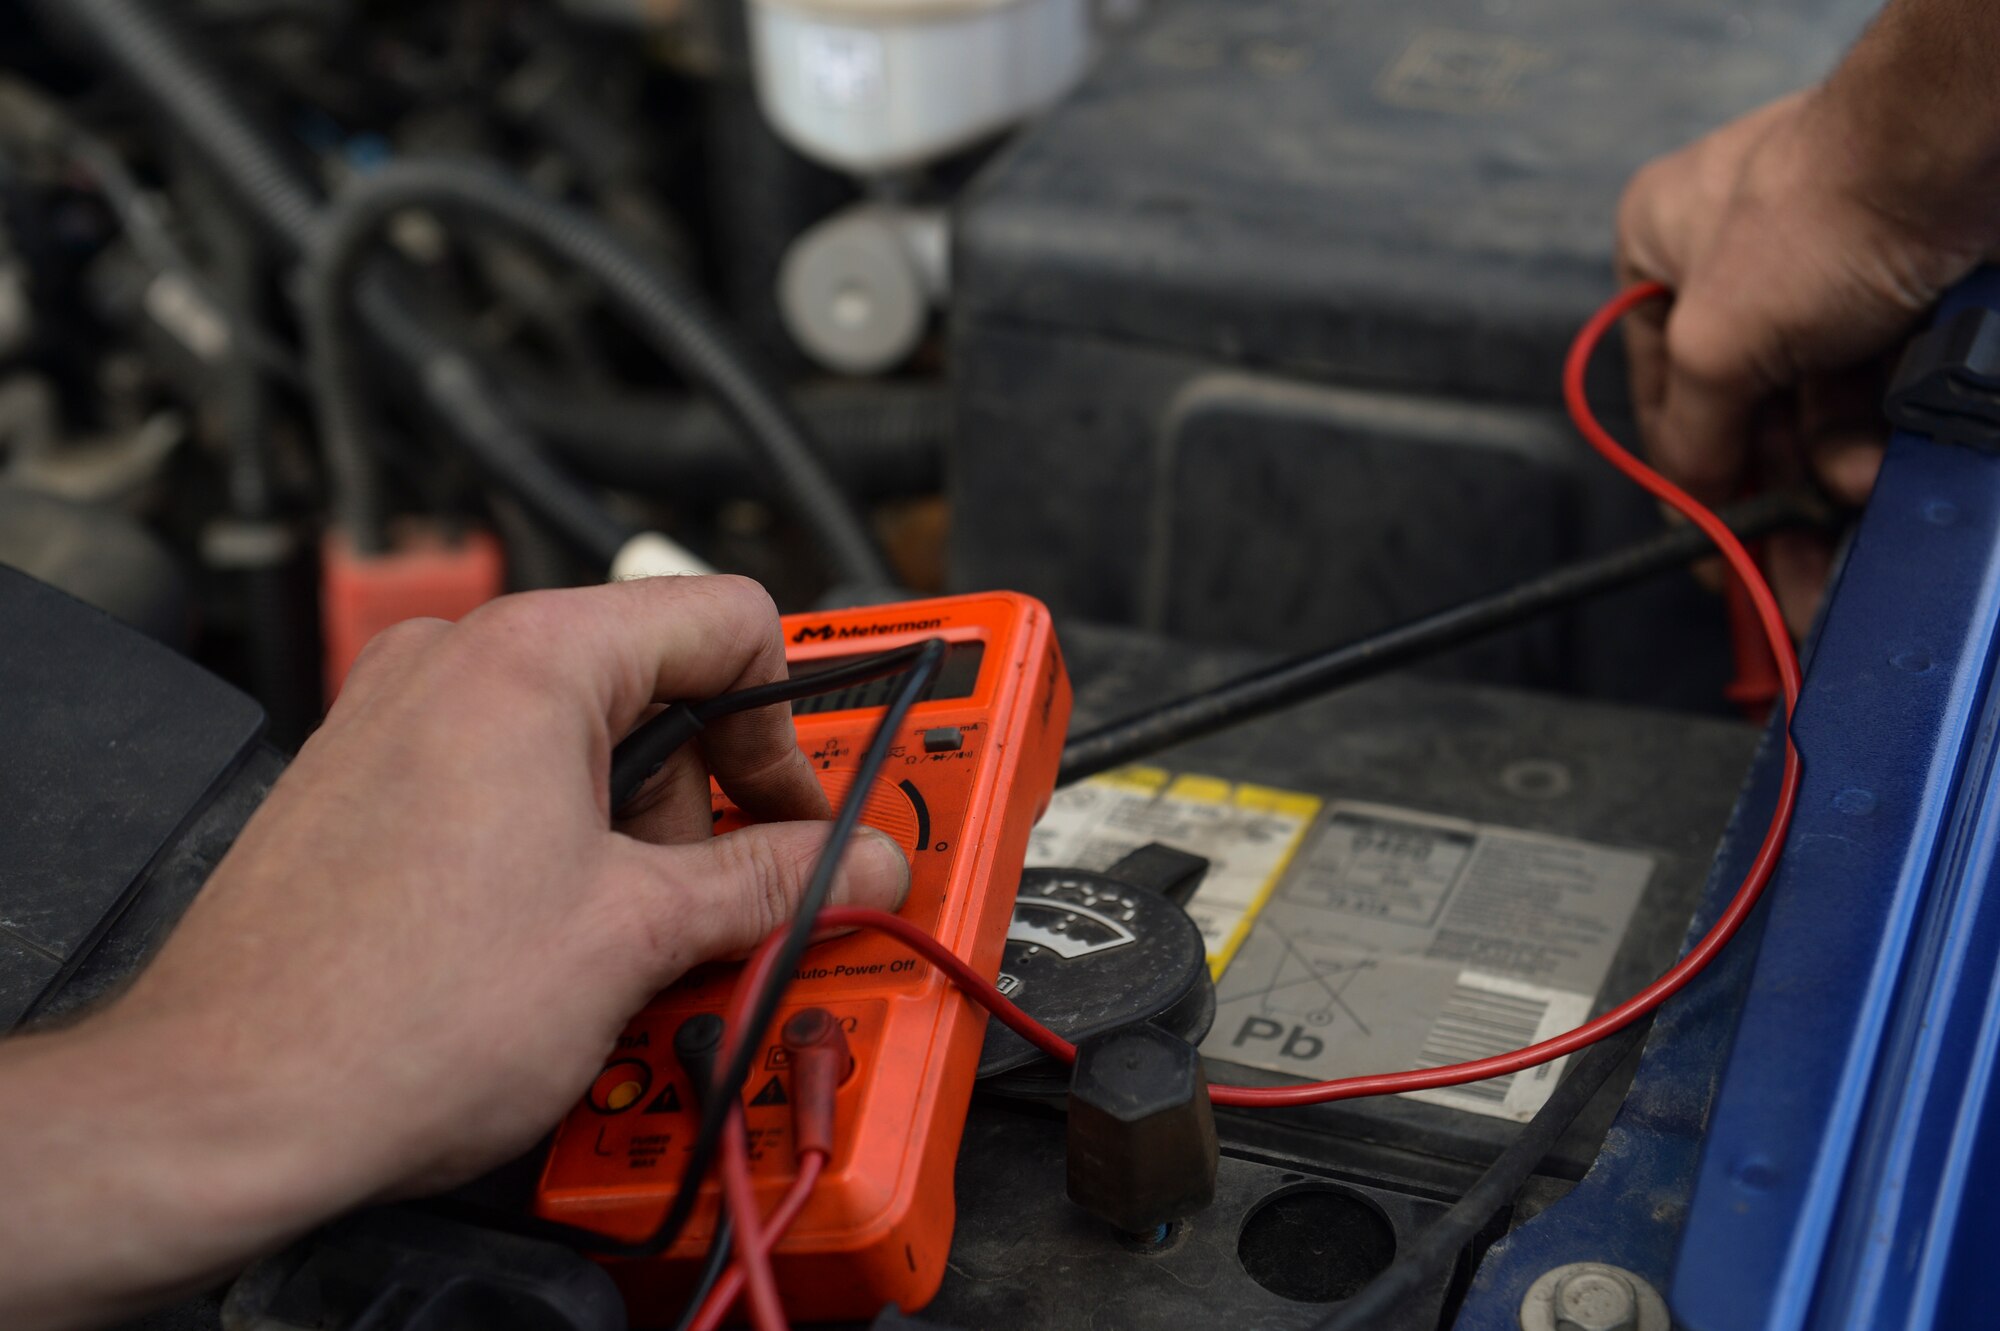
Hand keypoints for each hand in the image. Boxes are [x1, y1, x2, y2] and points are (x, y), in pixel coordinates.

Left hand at [0, 575, 909, 1327]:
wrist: (226, 1109)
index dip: (789, 727)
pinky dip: (560, 848)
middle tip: (716, 904)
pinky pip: (506, 782)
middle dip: (706, 802)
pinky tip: (555, 942)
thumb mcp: (639, 936)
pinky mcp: (365, 783)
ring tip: (619, 943)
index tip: (802, 818)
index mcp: (530, 656)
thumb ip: (776, 882)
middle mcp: (453, 662)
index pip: (728, 621)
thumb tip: (857, 865)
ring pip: (581, 741)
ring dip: (634, 837)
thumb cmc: (393, 1014)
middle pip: (656, 686)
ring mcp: (396, 719)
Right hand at [1616, 88, 1992, 625]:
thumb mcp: (1714, 343)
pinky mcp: (1904, 296)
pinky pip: (1882, 393)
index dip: (1688, 482)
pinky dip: (1885, 438)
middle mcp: (1740, 264)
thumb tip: (1690, 506)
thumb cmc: (1823, 209)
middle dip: (1774, 495)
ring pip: (1821, 412)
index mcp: (1662, 250)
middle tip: (1787, 582)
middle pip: (1749, 416)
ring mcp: (1828, 279)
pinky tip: (1887, 469)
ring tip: (1854, 503)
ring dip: (1836, 474)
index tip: (1712, 554)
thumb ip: (1691, 437)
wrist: (1963, 156)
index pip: (1663, 397)